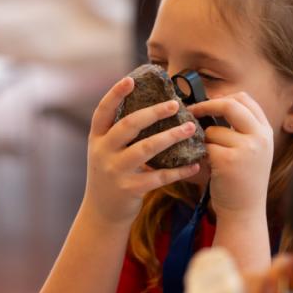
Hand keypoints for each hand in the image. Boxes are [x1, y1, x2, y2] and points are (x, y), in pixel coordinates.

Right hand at [81, 77, 199, 226]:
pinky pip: (159, 176)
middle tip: (175, 104)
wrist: (102, 213)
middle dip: (153, 113)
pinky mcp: (130, 189)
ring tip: (191, 128)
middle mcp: (103, 152)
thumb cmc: (111, 176)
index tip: (131, 79)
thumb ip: (120, 135)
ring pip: (146, 148)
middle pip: (129, 125)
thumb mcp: (106, 153)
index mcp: (97, 139)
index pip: (103, 111)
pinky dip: (179, 171)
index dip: (115, 94)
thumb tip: (150, 110)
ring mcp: (115, 171)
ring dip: (171, 136)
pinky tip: (195, 165)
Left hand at [189, 93, 273, 220]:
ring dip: (205, 141)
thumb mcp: (252, 151)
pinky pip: (207, 146)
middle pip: (231, 104)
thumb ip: (241, 129)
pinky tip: (208, 167)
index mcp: (265, 132)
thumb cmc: (242, 181)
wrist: (244, 211)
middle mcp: (260, 137)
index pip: (245, 99)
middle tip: (192, 111)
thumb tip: (213, 104)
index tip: (208, 103)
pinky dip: (202, 155)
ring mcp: (246, 148)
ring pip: (213, 130)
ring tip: (211, 158)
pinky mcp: (229, 160)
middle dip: (207, 105)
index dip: (223, 97)